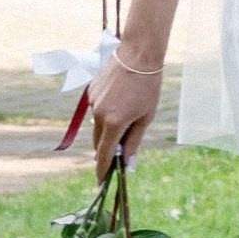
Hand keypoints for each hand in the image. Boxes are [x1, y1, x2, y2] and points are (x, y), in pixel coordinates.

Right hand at [85, 46, 164, 170]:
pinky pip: (96, 111)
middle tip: (120, 151)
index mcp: (114, 123)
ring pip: (97, 126)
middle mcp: (99, 115)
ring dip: (107, 129)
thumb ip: (133, 142)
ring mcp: (92, 102)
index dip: (102, 170)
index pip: (104, 154)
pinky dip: (105, 113)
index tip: (100, 183)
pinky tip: (120, 101)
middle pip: (98, 142)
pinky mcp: (90, 92)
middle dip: (107, 149)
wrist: (137, 54)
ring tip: (127, 114)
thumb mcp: (145, 117)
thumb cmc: (148, 87)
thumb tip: (127, 164)